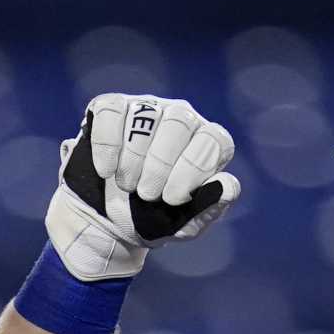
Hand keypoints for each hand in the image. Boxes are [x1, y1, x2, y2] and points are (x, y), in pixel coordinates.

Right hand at [45, 94, 240, 280]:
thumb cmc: (153, 219)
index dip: (193, 168)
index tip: (172, 199)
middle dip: (160, 164)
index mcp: (206, 144)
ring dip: (133, 158)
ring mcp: (146, 109)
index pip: (214, 139)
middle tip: (146, 195)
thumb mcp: (182, 225)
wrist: (107, 221)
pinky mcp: (112, 109)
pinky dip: (108, 144)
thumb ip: (208, 208)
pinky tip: (106, 170)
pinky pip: (112, 111)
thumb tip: (228, 187)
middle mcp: (181, 119)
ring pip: (146, 115)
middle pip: (180, 121)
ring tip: (126, 185)